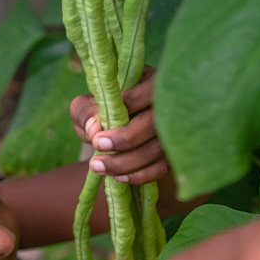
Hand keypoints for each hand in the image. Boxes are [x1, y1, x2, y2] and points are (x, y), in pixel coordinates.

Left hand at [70, 68, 166, 184]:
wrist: (110, 132)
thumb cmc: (100, 111)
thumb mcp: (87, 105)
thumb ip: (86, 111)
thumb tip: (94, 129)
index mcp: (150, 82)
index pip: (147, 91)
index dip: (127, 105)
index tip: (101, 123)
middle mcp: (168, 106)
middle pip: (156, 122)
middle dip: (126, 138)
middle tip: (97, 145)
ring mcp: (173, 132)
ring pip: (158, 149)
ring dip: (127, 162)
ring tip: (98, 166)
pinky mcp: (171, 154)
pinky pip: (161, 168)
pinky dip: (139, 175)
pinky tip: (117, 177)